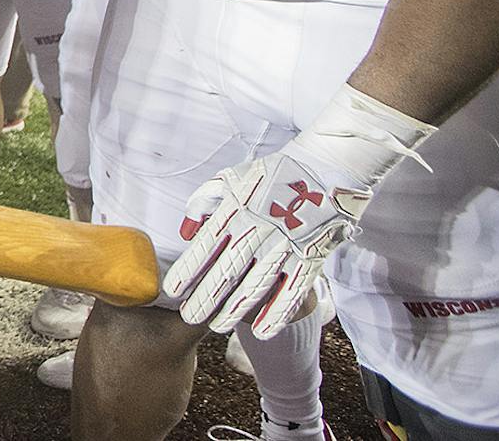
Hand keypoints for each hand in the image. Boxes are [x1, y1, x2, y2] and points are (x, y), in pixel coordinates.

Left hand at [162, 85, 432, 337]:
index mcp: (236, 211)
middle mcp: (258, 232)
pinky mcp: (310, 257)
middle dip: (206, 297)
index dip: (188, 270)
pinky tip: (260, 330)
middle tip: (189, 317)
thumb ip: (203, 203)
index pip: (205, 247)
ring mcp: (285, 247)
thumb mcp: (230, 180)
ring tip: (217, 327)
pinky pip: (291, 291)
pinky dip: (276, 313)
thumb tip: (184, 232)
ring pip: (255, 286)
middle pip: (227, 271)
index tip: (172, 290)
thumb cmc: (272, 175)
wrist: (325, 169)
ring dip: (235, 310)